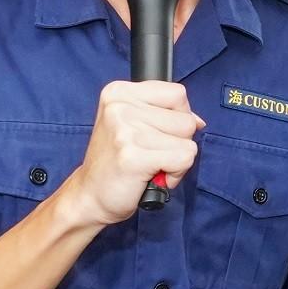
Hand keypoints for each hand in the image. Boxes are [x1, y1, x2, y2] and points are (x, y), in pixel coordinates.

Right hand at [62, 80, 200, 226]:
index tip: (159, 134)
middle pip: (185, 119)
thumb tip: (198, 120)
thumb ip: (164, 114)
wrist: (90, 195)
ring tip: (150, 166)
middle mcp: (120, 107)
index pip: (177, 93)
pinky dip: (175, 173)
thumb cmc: (115, 162)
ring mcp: (126, 131)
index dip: (179, 117)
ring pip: (188, 141)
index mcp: (119, 93)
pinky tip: (153, 176)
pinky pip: (184, 159)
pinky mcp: (134, 156)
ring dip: (176, 160)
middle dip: (177, 142)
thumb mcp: (132, 124)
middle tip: (151, 155)